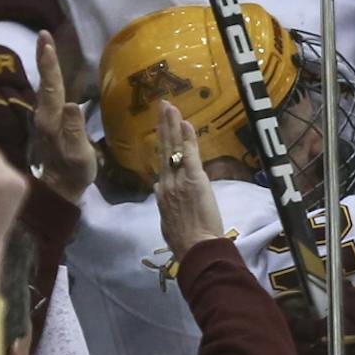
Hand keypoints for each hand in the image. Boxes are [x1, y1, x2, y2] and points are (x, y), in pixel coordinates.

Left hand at [30, 30, 94, 203]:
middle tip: (44, 34)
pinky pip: (46, 95)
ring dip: (45, 65)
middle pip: (44, 83)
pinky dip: (48, 78)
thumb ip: (74, 131)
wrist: (60, 190)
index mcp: (51, 121)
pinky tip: (50, 71)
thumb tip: (71, 104)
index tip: (45, 42)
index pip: (51, 88)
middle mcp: (43, 116)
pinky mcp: (46, 122)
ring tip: (46, 45)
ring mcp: (43, 119)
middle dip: (44, 58)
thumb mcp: (80, 156)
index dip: (49, 65)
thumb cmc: (74, 173)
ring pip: (44, 87)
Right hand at [152, 101, 221, 257]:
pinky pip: (189, 153)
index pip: (161, 164)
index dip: (161, 145)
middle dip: (162, 126)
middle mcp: (166, 183)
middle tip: (161, 106)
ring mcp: (178, 179)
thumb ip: (165, 205)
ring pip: (173, 147)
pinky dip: (187, 137)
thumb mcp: (166, 223)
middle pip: (163, 149)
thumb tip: (159, 192)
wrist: (195, 248)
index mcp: (161, 193)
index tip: (161, 131)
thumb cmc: (183, 242)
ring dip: (172, 125)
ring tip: (169, 107)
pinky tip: (184, 122)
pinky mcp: (193, 178)